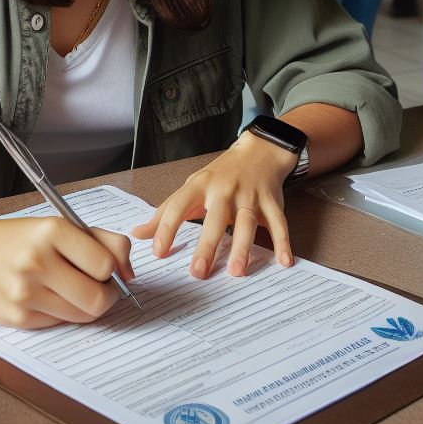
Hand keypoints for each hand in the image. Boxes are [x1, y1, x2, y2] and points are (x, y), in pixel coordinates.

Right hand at [0, 215, 133, 328]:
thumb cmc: (19, 239)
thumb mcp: (58, 226)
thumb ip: (101, 241)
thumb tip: (129, 273)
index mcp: (51, 231)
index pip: (106, 264)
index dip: (114, 270)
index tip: (109, 269)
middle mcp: (37, 261)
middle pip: (99, 298)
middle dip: (107, 295)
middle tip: (100, 287)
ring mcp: (26, 292)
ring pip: (83, 315)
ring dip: (88, 306)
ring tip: (74, 290)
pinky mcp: (18, 317)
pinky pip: (61, 323)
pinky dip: (65, 313)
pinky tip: (50, 297)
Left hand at [131, 132, 297, 279]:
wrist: (258, 152)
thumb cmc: (219, 176)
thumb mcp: (191, 189)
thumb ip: (165, 213)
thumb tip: (138, 234)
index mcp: (200, 186)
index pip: (178, 206)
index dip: (166, 228)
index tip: (158, 252)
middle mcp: (224, 190)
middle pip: (214, 218)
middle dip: (207, 245)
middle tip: (198, 271)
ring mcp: (250, 195)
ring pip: (246, 222)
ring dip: (242, 247)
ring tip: (236, 271)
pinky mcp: (271, 201)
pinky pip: (278, 223)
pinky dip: (283, 242)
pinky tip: (284, 261)